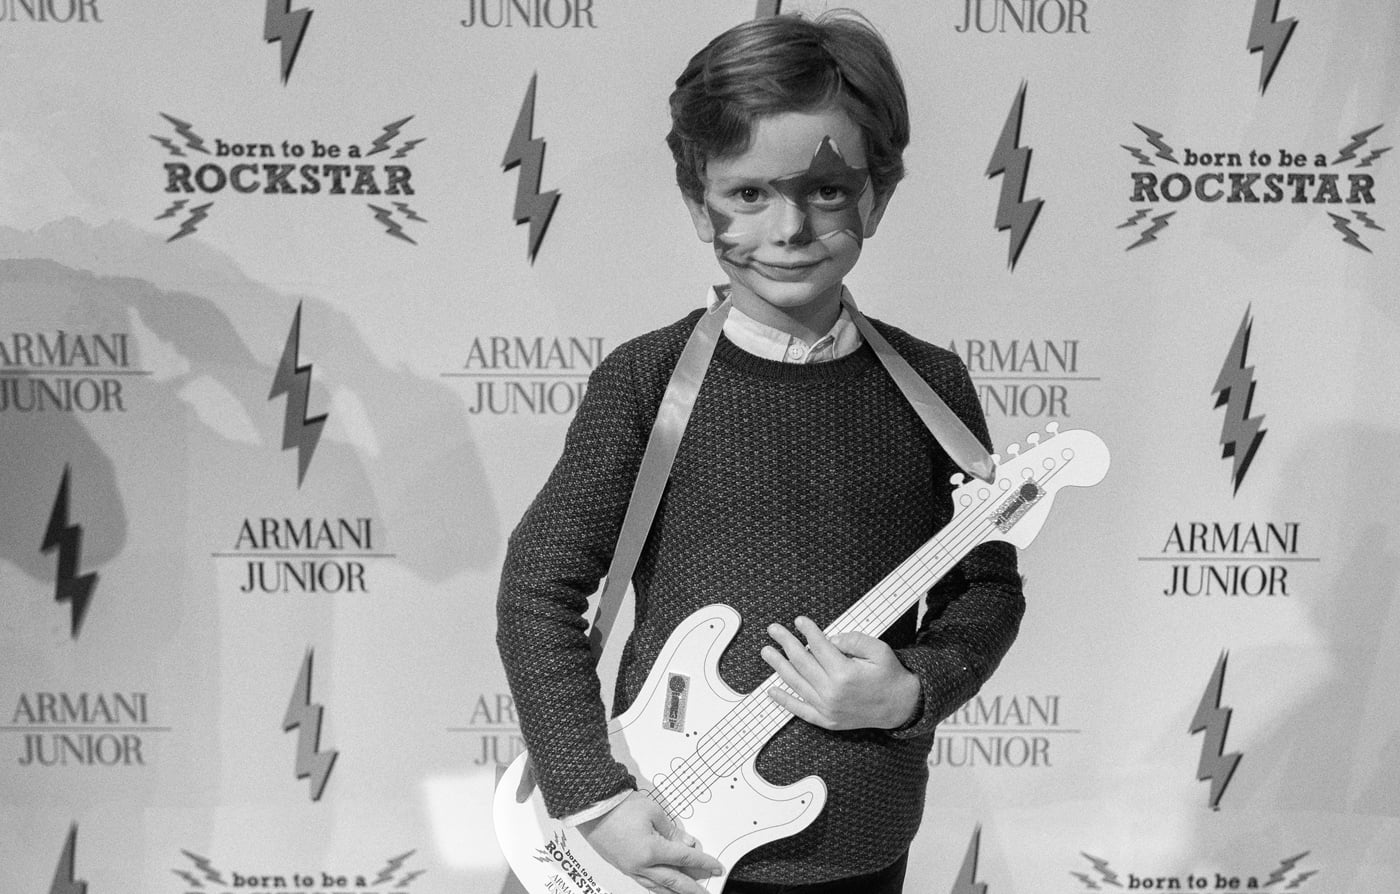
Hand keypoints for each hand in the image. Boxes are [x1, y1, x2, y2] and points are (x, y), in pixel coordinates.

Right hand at [578, 790, 723, 893]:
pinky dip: (657, 888)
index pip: (684, 859)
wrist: (592, 807)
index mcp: (651, 851)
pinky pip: (644, 882)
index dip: (703, 863)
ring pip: (658, 886)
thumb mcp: (653, 812)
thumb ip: (672, 831)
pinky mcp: (622, 866)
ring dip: (675, 892)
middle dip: (693, 887)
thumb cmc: (619, 807)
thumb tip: (685, 844)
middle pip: (674, 880)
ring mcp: (630, 868)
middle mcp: (641, 865)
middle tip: (706, 892)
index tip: (715, 867)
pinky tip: (663, 889)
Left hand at [761, 616, 920, 729]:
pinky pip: (801, 710)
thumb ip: (854, 640)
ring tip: (767, 652)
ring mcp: (828, 708)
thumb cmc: (890, 676)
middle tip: (774, 630)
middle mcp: (833, 692)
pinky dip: (785, 701)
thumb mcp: (880, 650)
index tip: (799, 621)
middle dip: (786, 642)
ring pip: (796, 683)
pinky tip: (772, 691)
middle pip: (802, 662)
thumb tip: (830, 639)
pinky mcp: (827, 720)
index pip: (818, 647)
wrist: (901, 707)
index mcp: (845, 673)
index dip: (807, 631)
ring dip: (779, 666)